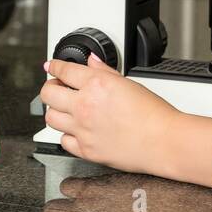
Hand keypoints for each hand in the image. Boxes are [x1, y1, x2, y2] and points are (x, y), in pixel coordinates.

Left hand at [40, 55, 181, 175]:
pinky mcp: (86, 150)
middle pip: (48, 93)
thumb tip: (91, 61)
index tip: (51, 67)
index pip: (63, 70)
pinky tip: (75, 130)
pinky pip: (63, 140)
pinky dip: (67, 134)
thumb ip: (104, 71)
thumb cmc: (153, 114)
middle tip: (57, 88)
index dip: (54, 67)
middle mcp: (85, 106)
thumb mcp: (129, 83)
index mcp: (96, 84)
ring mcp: (83, 129)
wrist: (163, 141)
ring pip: (50, 118)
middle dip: (50, 88)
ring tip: (65, 109)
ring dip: (55, 111)